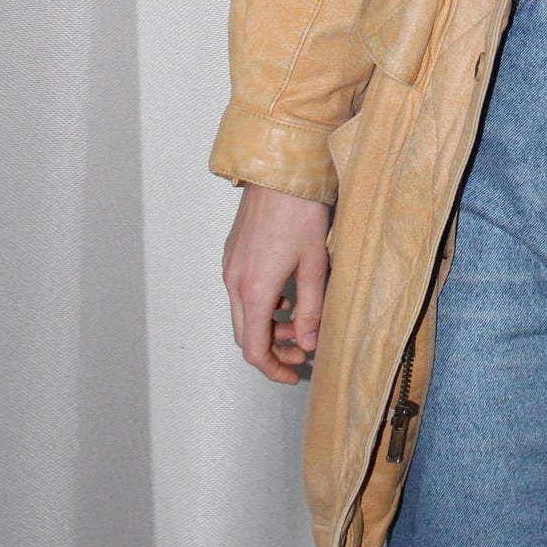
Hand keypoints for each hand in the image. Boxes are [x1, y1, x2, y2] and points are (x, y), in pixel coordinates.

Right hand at [223, 183, 332, 384]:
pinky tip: (287, 294)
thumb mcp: (315, 265)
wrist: (280, 171)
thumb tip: (307, 345)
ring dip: (268, 325)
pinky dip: (262, 303)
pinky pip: (242, 290)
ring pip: (243, 312)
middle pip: (246, 334)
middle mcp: (235, 281)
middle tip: (301, 352)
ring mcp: (231, 265)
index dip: (273, 369)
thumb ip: (311, 309)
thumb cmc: (301, 211)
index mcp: (255, 289)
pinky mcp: (233, 252)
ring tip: (299, 321)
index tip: (293, 375)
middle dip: (273, 349)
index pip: (255, 349)